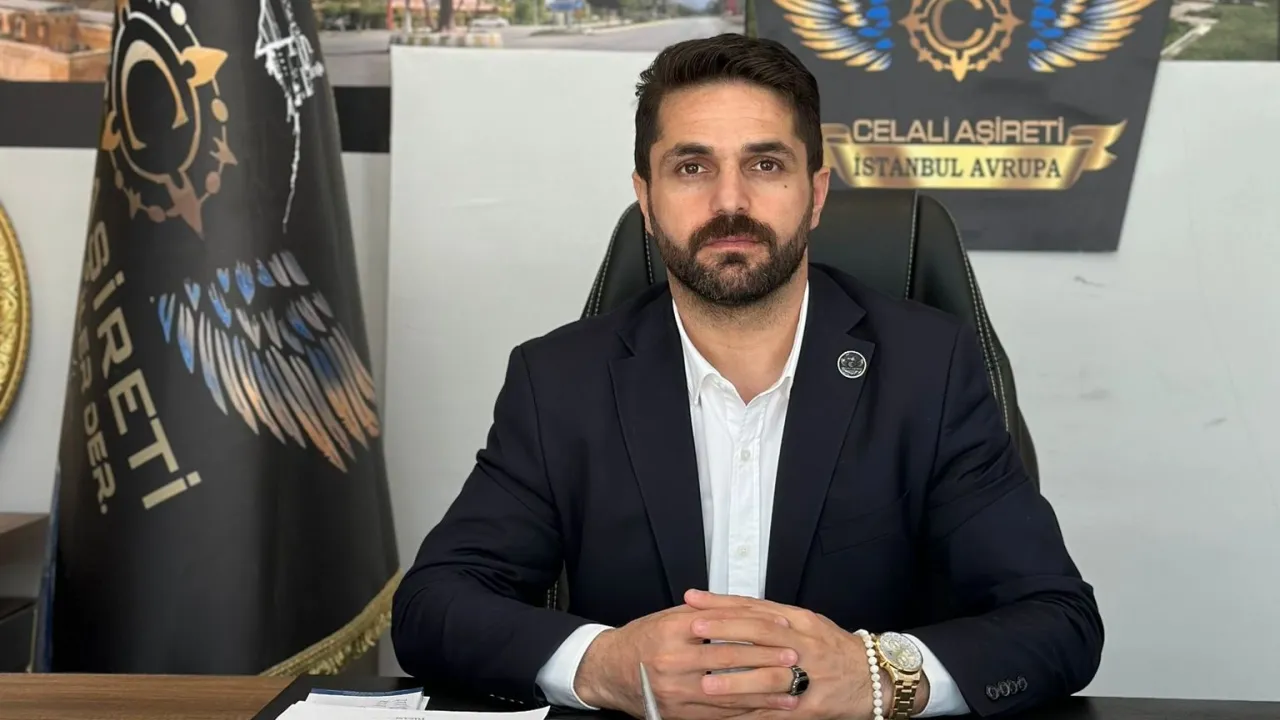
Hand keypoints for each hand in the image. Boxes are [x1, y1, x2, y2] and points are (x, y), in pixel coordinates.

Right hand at [573, 602, 804, 719]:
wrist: (609, 671)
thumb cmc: (641, 641)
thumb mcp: (669, 618)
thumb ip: (706, 613)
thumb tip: (746, 610)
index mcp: (674, 631)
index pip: (724, 628)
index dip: (757, 629)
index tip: (782, 629)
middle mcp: (673, 662)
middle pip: (730, 661)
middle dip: (767, 661)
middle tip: (796, 660)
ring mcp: (675, 691)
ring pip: (729, 693)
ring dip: (764, 694)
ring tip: (792, 692)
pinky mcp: (677, 714)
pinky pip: (718, 716)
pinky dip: (745, 714)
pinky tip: (765, 712)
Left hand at [683, 590, 929, 719]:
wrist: (876, 677)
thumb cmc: (834, 648)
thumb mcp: (806, 623)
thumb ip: (771, 617)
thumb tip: (727, 608)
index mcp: (800, 621)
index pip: (756, 608)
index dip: (723, 603)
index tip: (694, 601)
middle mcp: (805, 643)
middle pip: (761, 633)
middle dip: (725, 631)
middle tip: (693, 629)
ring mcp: (811, 676)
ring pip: (770, 676)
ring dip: (737, 681)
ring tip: (706, 682)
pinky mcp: (813, 706)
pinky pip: (779, 712)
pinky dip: (754, 715)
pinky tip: (730, 718)